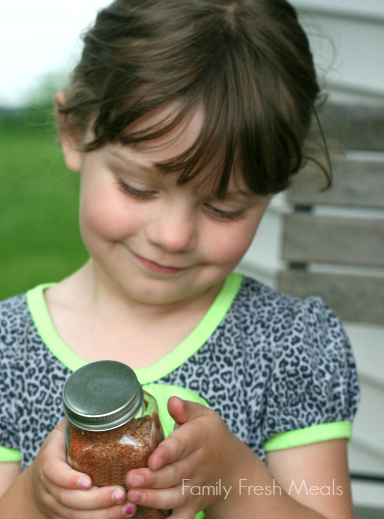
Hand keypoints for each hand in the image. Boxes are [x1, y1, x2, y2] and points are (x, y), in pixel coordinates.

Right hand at [28, 418, 137, 517]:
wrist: (41, 479)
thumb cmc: (61, 446)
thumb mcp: (66, 429)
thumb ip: (83, 418)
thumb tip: (112, 396)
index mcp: (49, 459)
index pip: (53, 472)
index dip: (69, 479)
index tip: (88, 482)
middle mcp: (49, 486)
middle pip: (69, 500)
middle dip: (97, 500)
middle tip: (122, 494)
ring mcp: (55, 505)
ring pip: (76, 516)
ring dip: (104, 515)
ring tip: (129, 507)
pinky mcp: (64, 517)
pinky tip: (123, 515)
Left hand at [125, 397, 248, 518]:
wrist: (234, 469)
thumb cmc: (211, 435)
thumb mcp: (204, 416)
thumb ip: (186, 409)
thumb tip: (172, 401)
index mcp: (199, 438)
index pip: (182, 445)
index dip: (167, 453)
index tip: (152, 460)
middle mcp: (198, 464)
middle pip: (175, 474)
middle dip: (152, 479)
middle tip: (130, 479)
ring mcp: (196, 487)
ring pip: (175, 496)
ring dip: (154, 499)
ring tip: (133, 496)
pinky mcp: (194, 504)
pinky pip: (182, 517)